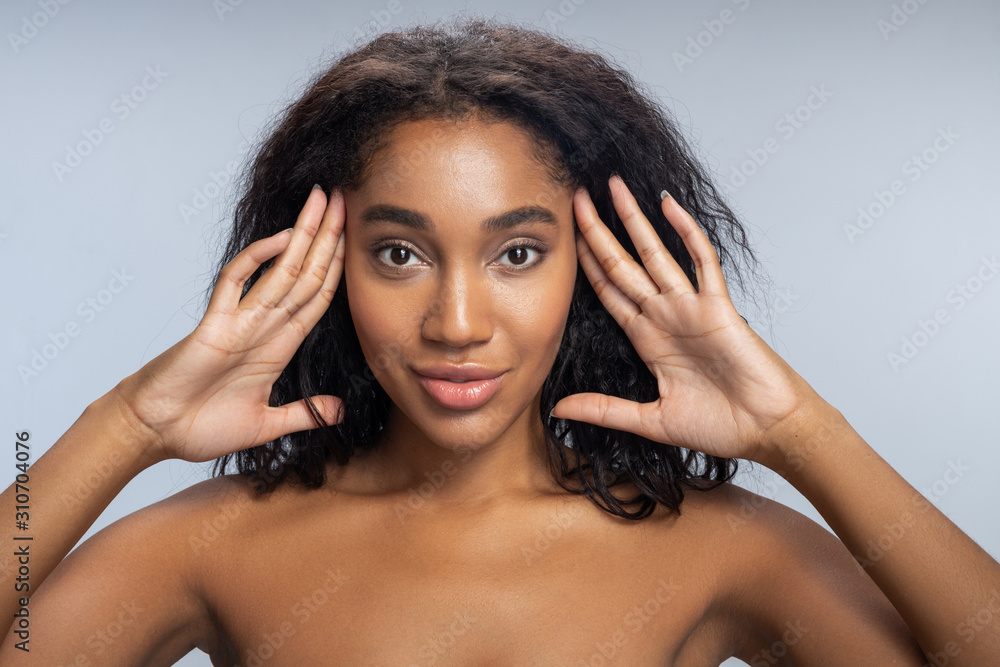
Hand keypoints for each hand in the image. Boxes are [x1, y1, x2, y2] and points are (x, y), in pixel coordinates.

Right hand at [113, 186, 345, 463]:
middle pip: (305, 273)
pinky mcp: (213, 325)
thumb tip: (337, 411)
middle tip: (345, 197)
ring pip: (281, 271)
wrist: (155, 433)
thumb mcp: (266, 424)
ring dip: (304, 236)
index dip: (339, 267)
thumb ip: (302, 414)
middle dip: (327, 237)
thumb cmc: (201, 426)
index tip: (355, 236)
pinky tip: (281, 238)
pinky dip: (257, 259)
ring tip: (322, 200)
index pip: (318, 298)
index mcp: (279, 346)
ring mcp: (239, 322)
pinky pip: (236, 283)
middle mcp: (263, 327)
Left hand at [551, 176, 823, 464]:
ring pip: (655, 254)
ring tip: (613, 186)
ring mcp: (691, 308)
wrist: (767, 431)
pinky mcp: (719, 307)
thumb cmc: (720, 425)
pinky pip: (702, 262)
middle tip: (576, 196)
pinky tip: (668, 206)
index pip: (607, 292)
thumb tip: (558, 410)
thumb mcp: (650, 420)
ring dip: (633, 220)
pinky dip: (686, 233)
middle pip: (621, 264)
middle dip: (597, 231)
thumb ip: (605, 410)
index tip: (563, 236)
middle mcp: (664, 316)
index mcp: (646, 339)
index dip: (584, 264)